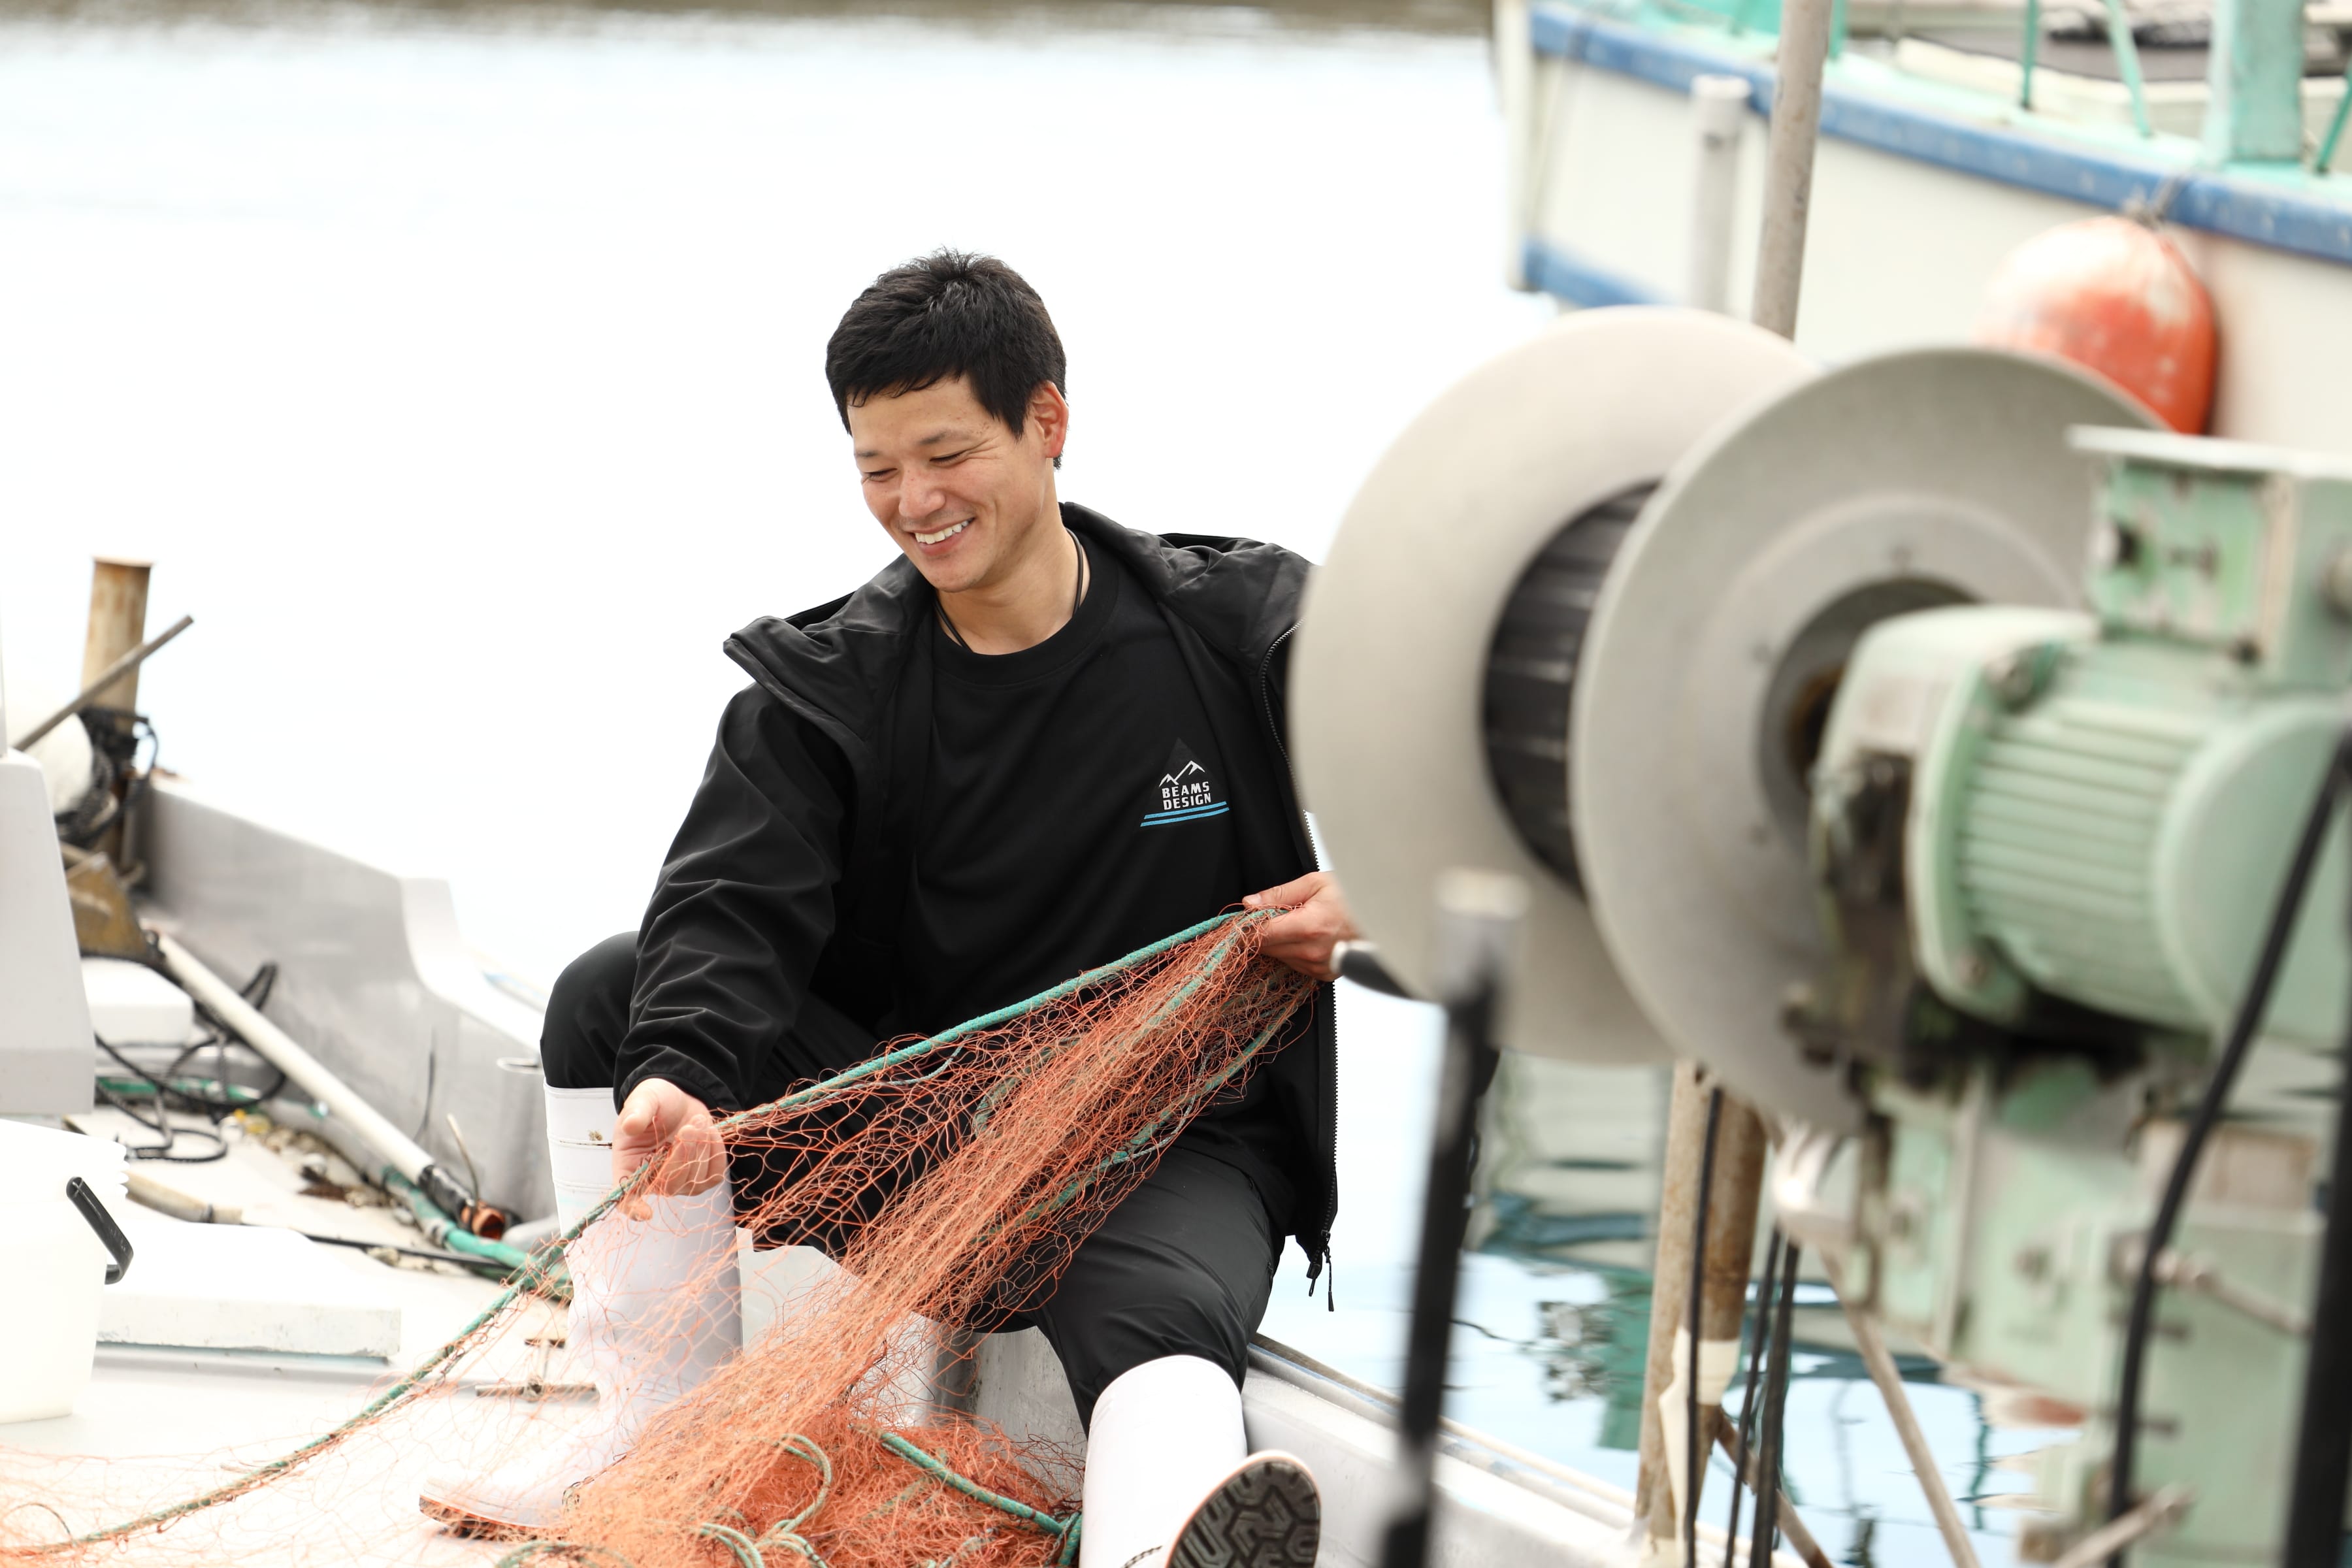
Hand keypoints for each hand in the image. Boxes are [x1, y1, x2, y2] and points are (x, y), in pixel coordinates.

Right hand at [611, 1079, 727, 1215]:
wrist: (678, 1098)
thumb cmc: (655, 1102)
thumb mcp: (643, 1100)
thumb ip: (636, 1112)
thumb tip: (630, 1125)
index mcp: (628, 1165)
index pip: (626, 1198)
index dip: (633, 1208)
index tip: (645, 1213)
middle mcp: (651, 1179)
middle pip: (669, 1185)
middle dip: (683, 1156)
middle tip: (689, 1127)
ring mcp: (678, 1180)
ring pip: (694, 1182)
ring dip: (700, 1150)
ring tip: (698, 1122)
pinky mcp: (700, 1175)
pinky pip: (714, 1175)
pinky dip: (716, 1154)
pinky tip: (710, 1133)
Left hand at [1241, 871, 1357, 981]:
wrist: (1384, 918)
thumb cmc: (1354, 897)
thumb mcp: (1315, 883)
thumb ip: (1279, 894)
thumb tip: (1250, 903)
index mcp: (1309, 927)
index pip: (1261, 934)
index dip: (1247, 925)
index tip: (1245, 917)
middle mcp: (1312, 952)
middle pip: (1266, 948)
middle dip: (1263, 932)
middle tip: (1273, 915)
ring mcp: (1318, 966)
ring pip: (1279, 958)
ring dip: (1279, 942)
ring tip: (1297, 923)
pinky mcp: (1323, 975)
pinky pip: (1295, 965)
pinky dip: (1294, 952)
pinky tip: (1307, 937)